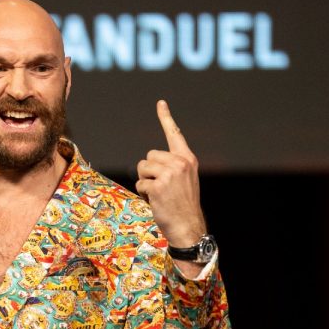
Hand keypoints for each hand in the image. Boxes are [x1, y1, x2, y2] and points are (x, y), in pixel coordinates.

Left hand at [136, 100, 205, 247]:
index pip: (175, 134)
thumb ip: (173, 166)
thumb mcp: (185, 180)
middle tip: (160, 186)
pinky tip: (156, 201)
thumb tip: (149, 161)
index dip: (166, 118)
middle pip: (149, 155)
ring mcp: (169, 174)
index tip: (160, 103)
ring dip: (144, 182)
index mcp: (188, 159)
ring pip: (142, 168)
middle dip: (148, 170)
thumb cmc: (183, 205)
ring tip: (158, 194)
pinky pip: (140, 183)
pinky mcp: (158, 185)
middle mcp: (180, 163)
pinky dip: (143, 194)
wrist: (188, 226)